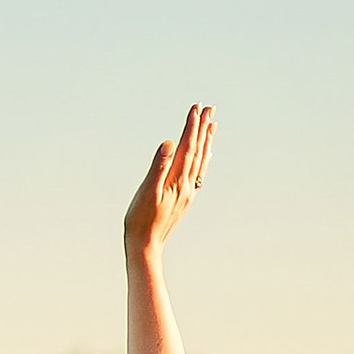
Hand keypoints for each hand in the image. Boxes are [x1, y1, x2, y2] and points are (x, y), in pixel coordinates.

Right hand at [124, 101, 213, 265]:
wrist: (146, 245)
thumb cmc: (141, 219)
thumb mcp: (147, 191)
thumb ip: (159, 166)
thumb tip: (170, 143)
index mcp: (177, 180)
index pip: (187, 147)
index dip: (192, 126)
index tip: (196, 107)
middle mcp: (187, 184)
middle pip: (198, 151)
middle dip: (203, 128)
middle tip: (209, 108)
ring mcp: (187, 192)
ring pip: (201, 161)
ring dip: (206, 141)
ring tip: (212, 124)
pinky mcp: (185, 198)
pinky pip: (199, 173)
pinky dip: (203, 159)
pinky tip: (205, 155)